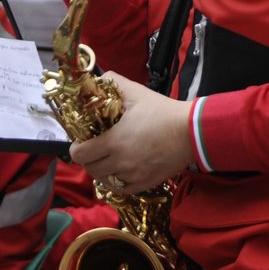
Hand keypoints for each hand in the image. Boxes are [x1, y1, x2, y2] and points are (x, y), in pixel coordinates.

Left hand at [69, 72, 193, 193]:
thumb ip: (114, 82)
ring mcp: (132, 175)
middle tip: (95, 149)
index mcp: (113, 141)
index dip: (77, 148)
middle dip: (89, 159)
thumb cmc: (162, 111)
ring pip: (105, 180)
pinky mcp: (145, 184)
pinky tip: (120, 172)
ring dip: (102, 171)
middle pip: (90, 169)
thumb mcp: (137, 93)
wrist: (191, 131)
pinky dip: (117, 183)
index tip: (83, 142)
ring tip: (108, 160)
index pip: (80, 154)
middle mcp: (120, 162)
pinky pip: (121, 190)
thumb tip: (98, 79)